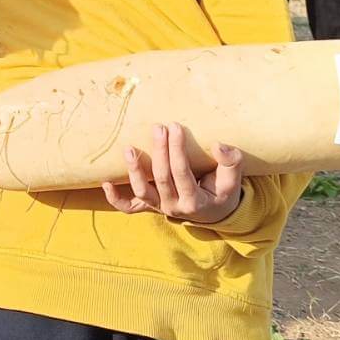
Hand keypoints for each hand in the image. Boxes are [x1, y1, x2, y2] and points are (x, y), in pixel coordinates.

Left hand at [102, 122, 243, 224]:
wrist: (214, 212)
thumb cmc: (222, 192)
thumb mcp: (233, 180)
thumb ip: (231, 163)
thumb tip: (219, 145)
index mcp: (195, 202)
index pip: (182, 173)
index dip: (177, 150)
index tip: (176, 127)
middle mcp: (173, 207)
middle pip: (161, 178)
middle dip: (159, 151)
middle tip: (158, 127)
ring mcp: (158, 207)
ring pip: (142, 192)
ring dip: (134, 170)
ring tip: (129, 148)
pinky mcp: (148, 205)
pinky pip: (128, 207)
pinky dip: (115, 197)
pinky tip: (106, 182)